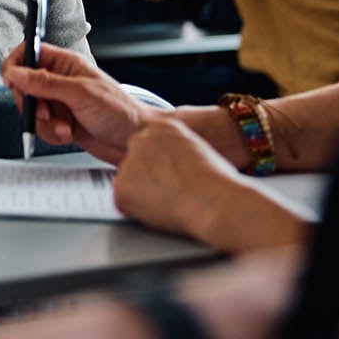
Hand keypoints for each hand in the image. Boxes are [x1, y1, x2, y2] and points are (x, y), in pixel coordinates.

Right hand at [1, 42, 144, 163]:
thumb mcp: (80, 93)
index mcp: (66, 64)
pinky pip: (41, 127)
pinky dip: (50, 134)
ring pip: (32, 110)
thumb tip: (16, 73)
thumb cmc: (120, 111)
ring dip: (44, 124)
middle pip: (25, 85)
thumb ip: (45, 83)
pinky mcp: (61, 122)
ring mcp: (60, 102)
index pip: (30, 53)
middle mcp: (60, 81)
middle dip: (32, 104)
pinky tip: (68, 135)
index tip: (11, 81)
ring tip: (65, 128)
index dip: (16, 65)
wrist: (136, 142)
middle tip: (46, 113)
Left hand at [111, 113, 246, 238]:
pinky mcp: (122, 187)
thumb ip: (176, 150)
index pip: (149, 146)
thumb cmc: (217, 181)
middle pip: (135, 162)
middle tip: (170, 192)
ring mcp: (128, 162)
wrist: (213, 200)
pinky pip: (124, 203)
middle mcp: (140, 140)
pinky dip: (138, 211)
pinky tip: (161, 212)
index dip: (161, 167)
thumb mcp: (198, 149)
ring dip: (143, 195)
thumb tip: (171, 164)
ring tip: (171, 203)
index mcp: (161, 127)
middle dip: (147, 178)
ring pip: (129, 183)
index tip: (172, 176)